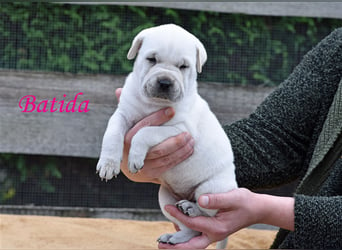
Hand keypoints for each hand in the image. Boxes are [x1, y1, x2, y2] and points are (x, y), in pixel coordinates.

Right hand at [115, 88, 194, 183]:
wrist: (132, 163)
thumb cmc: (132, 136)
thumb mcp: (127, 122)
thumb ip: (126, 108)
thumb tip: (120, 91)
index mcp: (124, 137)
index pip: (142, 127)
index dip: (157, 118)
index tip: (173, 110)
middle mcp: (130, 154)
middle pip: (154, 146)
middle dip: (173, 140)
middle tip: (188, 132)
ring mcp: (139, 166)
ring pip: (163, 157)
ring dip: (180, 148)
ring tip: (191, 139)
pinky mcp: (149, 174)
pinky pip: (167, 166)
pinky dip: (179, 157)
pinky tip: (189, 150)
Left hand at [158, 188, 293, 248]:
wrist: (256, 209)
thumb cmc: (245, 202)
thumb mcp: (233, 197)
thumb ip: (216, 199)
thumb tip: (200, 199)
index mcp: (217, 228)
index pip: (193, 223)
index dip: (179, 216)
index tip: (168, 208)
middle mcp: (214, 235)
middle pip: (191, 246)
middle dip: (176, 246)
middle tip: (161, 244)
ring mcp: (213, 235)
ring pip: (193, 243)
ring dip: (179, 242)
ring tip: (165, 239)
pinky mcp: (212, 231)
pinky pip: (197, 237)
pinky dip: (186, 236)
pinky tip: (178, 228)